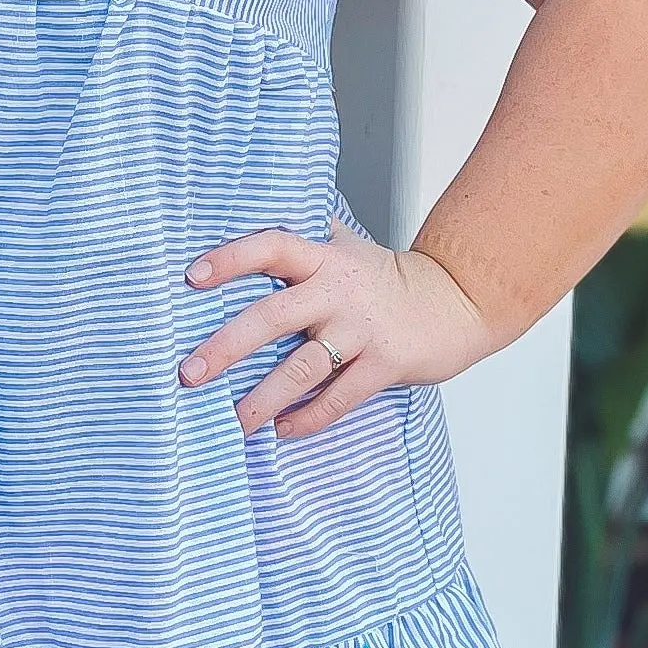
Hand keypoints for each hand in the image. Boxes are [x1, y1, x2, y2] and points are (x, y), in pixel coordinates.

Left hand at [179, 222, 491, 437]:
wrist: (456, 300)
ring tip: (234, 420)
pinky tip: (283, 429)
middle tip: (190, 373)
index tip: (193, 277)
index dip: (231, 259)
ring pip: (302, 367)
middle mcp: (337, 292)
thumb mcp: (346, 248)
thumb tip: (251, 217)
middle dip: (226, 346)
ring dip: (263, 398)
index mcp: (323, 259)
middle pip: (272, 316)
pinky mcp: (385, 363)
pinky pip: (338, 397)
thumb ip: (304, 240)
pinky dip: (308, 417)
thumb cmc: (387, 280)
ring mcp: (361, 330)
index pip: (271, 248)